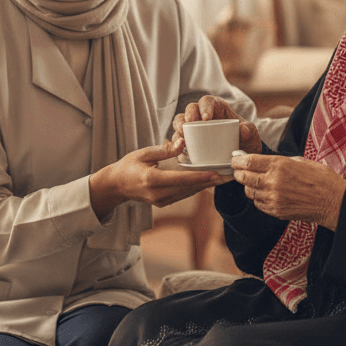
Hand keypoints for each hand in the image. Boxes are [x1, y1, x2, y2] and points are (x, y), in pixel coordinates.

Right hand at [89, 140, 226, 219]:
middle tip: (229, 175)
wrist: (116, 185)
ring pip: (189, 193)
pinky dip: (197, 188)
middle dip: (211, 182)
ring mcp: (161, 201)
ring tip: (224, 178)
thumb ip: (164, 150)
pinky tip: (209, 182)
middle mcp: (158, 194)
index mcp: (152, 180)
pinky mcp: (164, 203)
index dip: (201, 177)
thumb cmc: (128, 165)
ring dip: (207, 186)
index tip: (216, 174)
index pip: (181, 179)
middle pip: (190, 188)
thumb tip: (183, 142)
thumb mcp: (144, 153)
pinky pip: (184, 194)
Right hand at [172, 95, 261, 155]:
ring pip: (180, 122)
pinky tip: (180, 149)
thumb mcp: (251, 135)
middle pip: (190, 109)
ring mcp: (193, 129)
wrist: (241, 156)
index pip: (207, 101)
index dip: (205, 107)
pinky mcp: (188, 142)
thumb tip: (242, 130)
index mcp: (217, 109)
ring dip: (179, 128)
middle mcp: (202, 116)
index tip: (207, 118)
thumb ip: (249, 130)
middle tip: (190, 125)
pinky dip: (177, 143)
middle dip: (188, 115)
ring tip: (182, 137)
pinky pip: (178, 140)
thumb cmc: (245, 140)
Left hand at [230, 153, 345, 227]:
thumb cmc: (321, 179)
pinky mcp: (276, 211)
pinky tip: (266, 193)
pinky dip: (258, 197)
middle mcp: (273, 182)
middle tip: (239, 170)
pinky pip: (258, 203)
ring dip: (249, 186)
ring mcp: (273, 198)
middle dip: (239, 172)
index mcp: (279, 165)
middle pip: (244, 177)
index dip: (238, 160)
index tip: (235, 159)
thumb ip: (280, 161)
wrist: (333, 202)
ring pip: (249, 191)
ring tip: (255, 181)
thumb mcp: (300, 161)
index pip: (248, 161)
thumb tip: (263, 161)